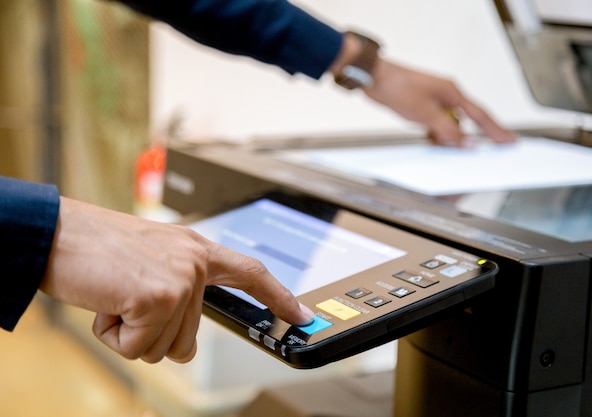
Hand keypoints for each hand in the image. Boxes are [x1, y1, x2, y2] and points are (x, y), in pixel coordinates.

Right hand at [40, 197, 313, 362]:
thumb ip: (180, 291)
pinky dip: (115, 336)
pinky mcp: (159, 296)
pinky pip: (138, 347)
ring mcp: (181, 278)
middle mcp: (194, 261)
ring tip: (116, 297)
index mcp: (196, 249)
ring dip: (132, 334)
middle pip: (190, 339)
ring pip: (165, 347)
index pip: (251, 273)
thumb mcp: (152, 261)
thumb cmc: (98, 249)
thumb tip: (186, 343)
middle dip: (152, 333)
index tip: (299, 316)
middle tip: (126, 300)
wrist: (58, 234)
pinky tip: (106, 303)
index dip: (278, 297)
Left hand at [365, 58, 516, 146]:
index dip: (496, 131)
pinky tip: (428, 138)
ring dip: (445, 137)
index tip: (509, 141)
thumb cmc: (398, 88)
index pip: (481, 116)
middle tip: (480, 150)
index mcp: (453, 93)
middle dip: (468, 137)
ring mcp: (435, 101)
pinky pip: (436, 124)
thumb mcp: (426, 115)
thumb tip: (468, 143)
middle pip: (466, 122)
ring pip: (449, 125)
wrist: (374, 79)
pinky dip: (434, 133)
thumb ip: (449, 131)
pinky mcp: (423, 106)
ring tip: (437, 142)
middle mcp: (447, 96)